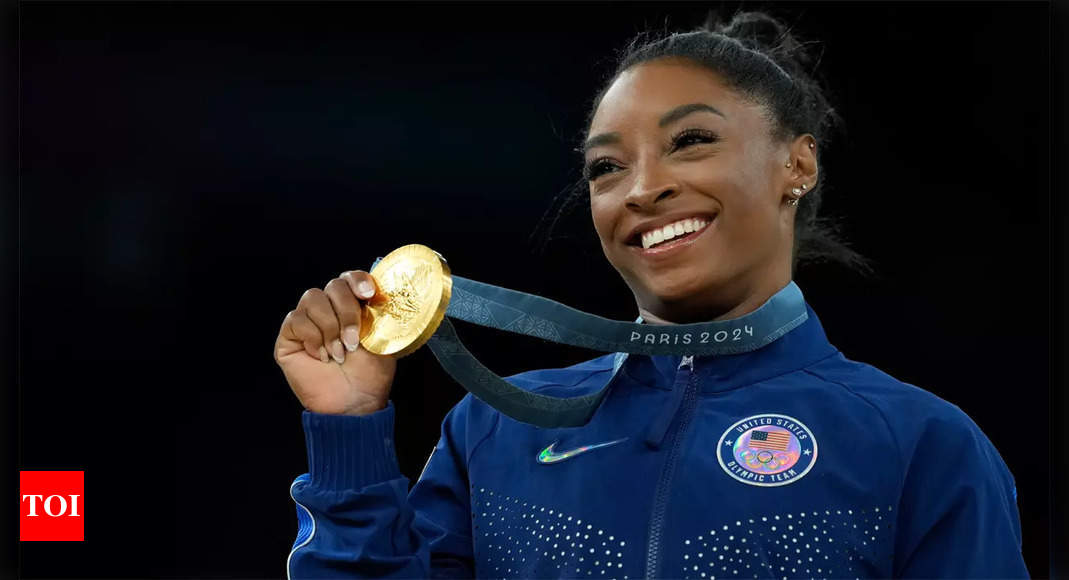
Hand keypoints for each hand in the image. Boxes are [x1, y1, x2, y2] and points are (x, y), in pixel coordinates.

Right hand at [274, 270, 396, 415]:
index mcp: (353, 306)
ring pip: (313, 298)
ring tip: (340, 353)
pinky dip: (313, 338)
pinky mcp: (289, 336)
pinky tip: (321, 356)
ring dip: (330, 327)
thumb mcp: (383, 339)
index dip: (357, 280)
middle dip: (347, 311)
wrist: (354, 402)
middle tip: (354, 340)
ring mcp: (308, 321)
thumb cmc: (370, 374)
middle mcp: (329, 309)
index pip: (350, 278)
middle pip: (333, 286)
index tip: (368, 294)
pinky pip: (296, 320)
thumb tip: (379, 292)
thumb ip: (378, 313)